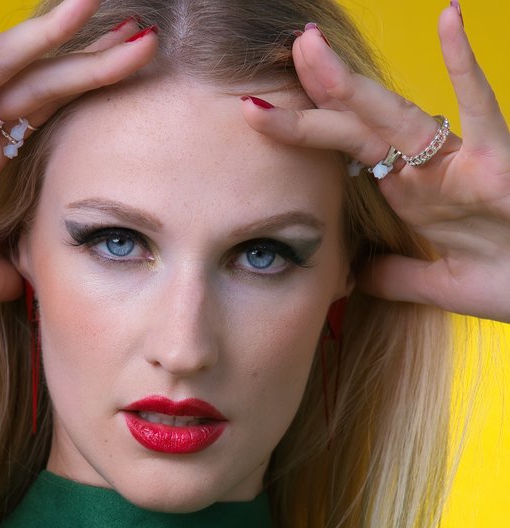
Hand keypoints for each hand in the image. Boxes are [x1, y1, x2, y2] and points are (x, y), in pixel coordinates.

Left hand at [241, 6, 509, 323]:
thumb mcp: (437, 285)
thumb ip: (395, 276)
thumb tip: (355, 277)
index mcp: (414, 192)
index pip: (350, 152)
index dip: (307, 132)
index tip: (258, 113)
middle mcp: (430, 168)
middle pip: (361, 123)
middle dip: (317, 92)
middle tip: (280, 54)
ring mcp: (462, 159)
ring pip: (397, 114)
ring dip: (351, 85)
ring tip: (310, 50)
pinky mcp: (497, 159)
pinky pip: (481, 106)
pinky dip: (465, 65)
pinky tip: (449, 19)